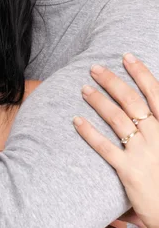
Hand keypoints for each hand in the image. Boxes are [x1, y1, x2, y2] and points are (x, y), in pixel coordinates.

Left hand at [74, 54, 158, 227]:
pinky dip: (89, 132)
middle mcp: (158, 137)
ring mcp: (143, 153)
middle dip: (112, 81)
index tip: (126, 57)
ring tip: (84, 89)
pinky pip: (105, 147)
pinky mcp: (128, 171)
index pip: (156, 93)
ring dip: (98, 100)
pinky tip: (76, 120)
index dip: (141, 73)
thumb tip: (145, 107)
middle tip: (95, 69)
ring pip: (117, 118)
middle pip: (132, 100)